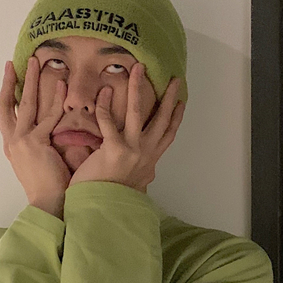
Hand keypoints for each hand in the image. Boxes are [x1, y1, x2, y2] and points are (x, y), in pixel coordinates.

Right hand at [0, 56, 71, 214]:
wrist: (47, 203)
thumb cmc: (48, 185)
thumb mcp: (37, 161)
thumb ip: (38, 145)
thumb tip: (48, 132)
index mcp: (12, 146)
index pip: (5, 114)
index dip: (6, 94)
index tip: (9, 77)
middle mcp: (12, 141)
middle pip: (8, 103)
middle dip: (12, 81)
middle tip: (17, 62)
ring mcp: (21, 141)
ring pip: (25, 104)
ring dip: (31, 81)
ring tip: (36, 63)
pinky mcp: (36, 144)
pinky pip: (48, 117)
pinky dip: (55, 100)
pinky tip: (62, 85)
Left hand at [68, 63, 185, 190]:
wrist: (102, 212)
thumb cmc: (112, 198)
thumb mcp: (135, 185)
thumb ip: (142, 175)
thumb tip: (149, 174)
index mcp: (150, 160)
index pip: (168, 135)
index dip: (176, 117)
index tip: (181, 103)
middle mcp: (145, 153)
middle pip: (162, 119)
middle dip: (169, 97)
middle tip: (174, 80)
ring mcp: (132, 150)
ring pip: (138, 112)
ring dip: (138, 88)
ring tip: (138, 69)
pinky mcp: (113, 150)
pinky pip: (109, 122)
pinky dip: (106, 106)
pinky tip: (106, 91)